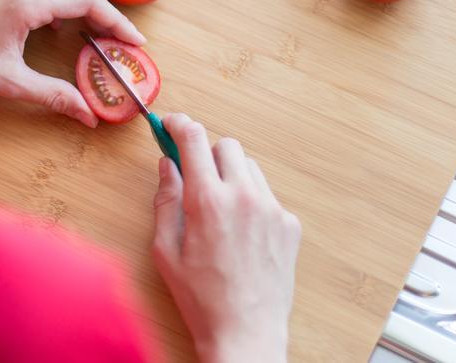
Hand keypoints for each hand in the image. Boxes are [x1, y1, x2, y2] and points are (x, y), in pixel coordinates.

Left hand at [0, 0, 144, 126]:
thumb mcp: (12, 83)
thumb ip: (56, 95)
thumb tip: (89, 115)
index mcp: (27, 0)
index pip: (87, 1)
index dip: (117, 22)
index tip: (135, 43)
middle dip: (107, 14)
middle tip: (124, 42)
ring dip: (87, 4)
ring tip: (101, 34)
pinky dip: (67, 3)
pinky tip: (66, 30)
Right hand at [152, 114, 301, 362]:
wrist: (246, 332)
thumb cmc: (201, 298)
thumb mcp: (166, 251)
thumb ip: (166, 201)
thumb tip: (167, 165)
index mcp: (208, 201)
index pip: (194, 139)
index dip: (179, 124)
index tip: (171, 124)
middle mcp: (244, 197)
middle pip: (227, 145)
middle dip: (208, 154)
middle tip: (196, 178)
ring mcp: (272, 209)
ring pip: (250, 168)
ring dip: (231, 176)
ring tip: (220, 211)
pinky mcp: (289, 224)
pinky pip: (267, 196)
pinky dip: (252, 202)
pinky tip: (242, 234)